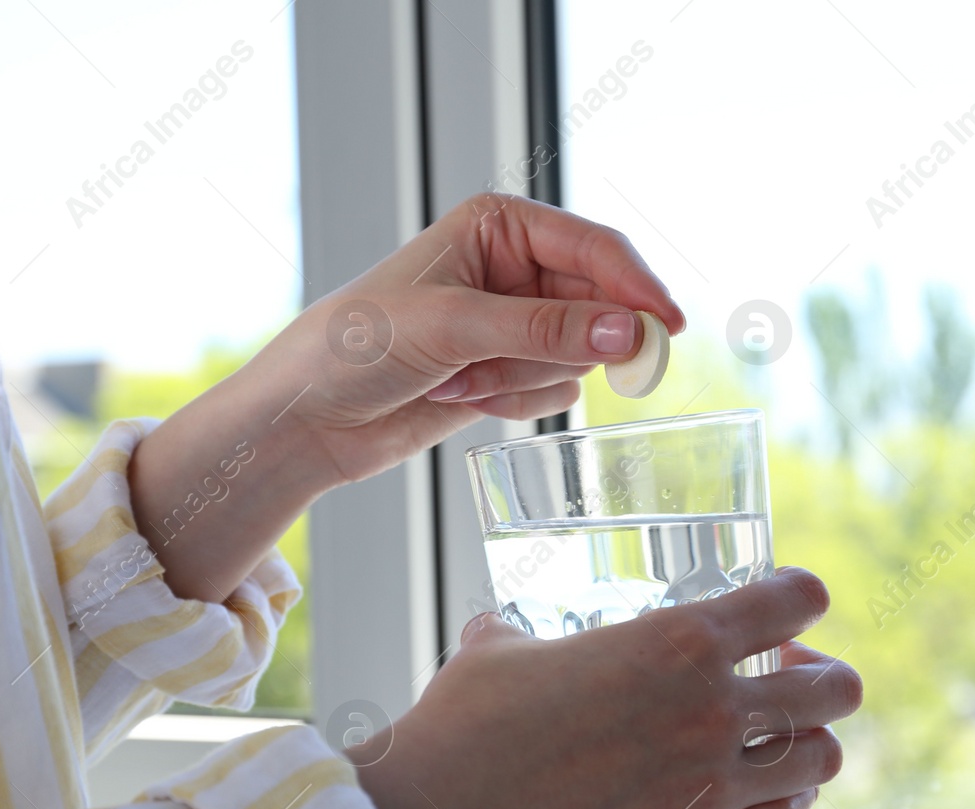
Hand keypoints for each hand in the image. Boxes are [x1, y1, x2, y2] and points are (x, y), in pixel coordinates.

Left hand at [286, 193, 685, 485]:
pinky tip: (461, 398)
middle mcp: (514, 267)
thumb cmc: (357, 345)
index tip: (666, 330)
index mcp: (499, 225)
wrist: (308, 416)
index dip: (636, 287)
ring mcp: (514, 322)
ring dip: (524, 378)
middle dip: (564, 346)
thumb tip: (629, 332)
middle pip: (598, 306)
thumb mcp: (452, 327)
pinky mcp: (510, 370)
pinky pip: (556, 391)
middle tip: (529, 368)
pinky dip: (516, 402)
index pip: (595, 248)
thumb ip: (545, 330)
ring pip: (579, 355)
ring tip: (460, 378)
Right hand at [349, 568, 862, 808]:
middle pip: (837, 689)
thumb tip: (503, 630)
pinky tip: (760, 795)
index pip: (796, 601)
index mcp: (678, 640)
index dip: (802, 597)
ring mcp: (710, 786)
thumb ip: (525, 631)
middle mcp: (712, 710)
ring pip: (823, 762)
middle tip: (786, 680)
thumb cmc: (465, 721)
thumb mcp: (502, 647)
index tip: (791, 607)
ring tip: (778, 742)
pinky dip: (781, 805)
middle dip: (824, 678)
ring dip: (810, 745)